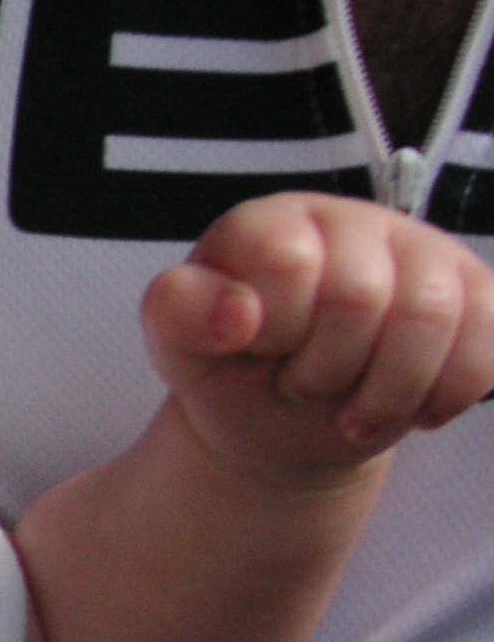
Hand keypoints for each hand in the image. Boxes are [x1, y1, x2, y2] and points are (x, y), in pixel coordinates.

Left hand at [144, 193, 493, 473]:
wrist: (286, 419)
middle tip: (302, 385)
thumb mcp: (177, 348)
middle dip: (325, 369)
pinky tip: (411, 408)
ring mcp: (421, 252)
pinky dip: (446, 394)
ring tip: (352, 412)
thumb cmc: (232, 370)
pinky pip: (489, 340)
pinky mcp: (475, 292)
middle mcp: (350, 222)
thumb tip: (238, 311)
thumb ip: (178, 312)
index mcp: (270, 223)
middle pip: (363, 297)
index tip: (259, 353)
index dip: (276, 331)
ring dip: (387, 392)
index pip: (289, 263)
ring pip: (433, 317)